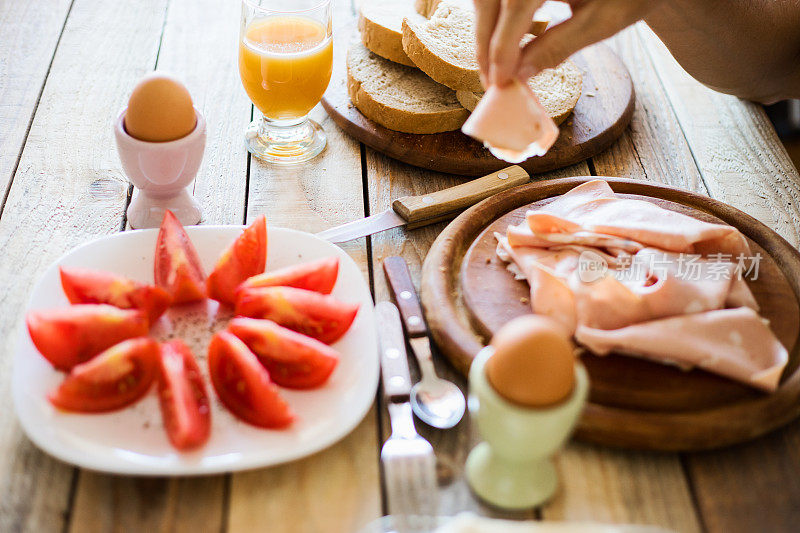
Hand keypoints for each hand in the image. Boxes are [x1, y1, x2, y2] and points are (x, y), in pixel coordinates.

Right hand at [474, 0, 660, 86]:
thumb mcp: (601, 21)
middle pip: (488, 0)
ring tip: (497, 65)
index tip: (499, 82)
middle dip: (485, 43)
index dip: (501, 50)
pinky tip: (508, 38)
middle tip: (491, 81)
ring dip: (486, 30)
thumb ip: (556, 47)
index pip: (514, 9)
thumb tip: (519, 75)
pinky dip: (497, 15)